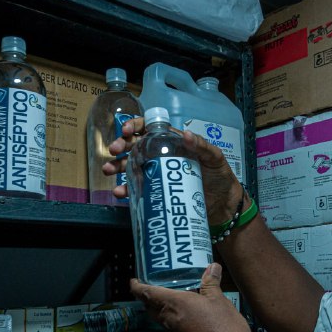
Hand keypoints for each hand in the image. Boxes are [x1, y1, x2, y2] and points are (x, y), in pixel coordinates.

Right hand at [102, 117, 244, 224]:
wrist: (223, 205)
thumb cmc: (220, 176)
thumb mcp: (214, 158)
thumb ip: (202, 146)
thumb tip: (186, 134)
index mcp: (173, 142)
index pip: (150, 129)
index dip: (135, 126)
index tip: (127, 131)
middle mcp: (161, 156)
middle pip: (135, 146)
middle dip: (121, 145)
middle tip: (114, 150)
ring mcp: (157, 174)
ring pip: (132, 166)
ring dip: (117, 166)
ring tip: (108, 169)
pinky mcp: (157, 191)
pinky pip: (138, 188)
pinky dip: (126, 189)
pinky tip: (120, 192)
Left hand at [130, 263, 265, 331]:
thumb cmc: (224, 331)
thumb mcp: (220, 302)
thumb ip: (212, 284)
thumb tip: (212, 267)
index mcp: (175, 305)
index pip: (146, 293)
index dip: (136, 286)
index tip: (133, 281)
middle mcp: (169, 321)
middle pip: (151, 307)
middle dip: (149, 297)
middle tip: (155, 286)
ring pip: (162, 320)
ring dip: (164, 309)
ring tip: (176, 298)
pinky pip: (173, 330)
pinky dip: (176, 321)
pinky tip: (190, 318)